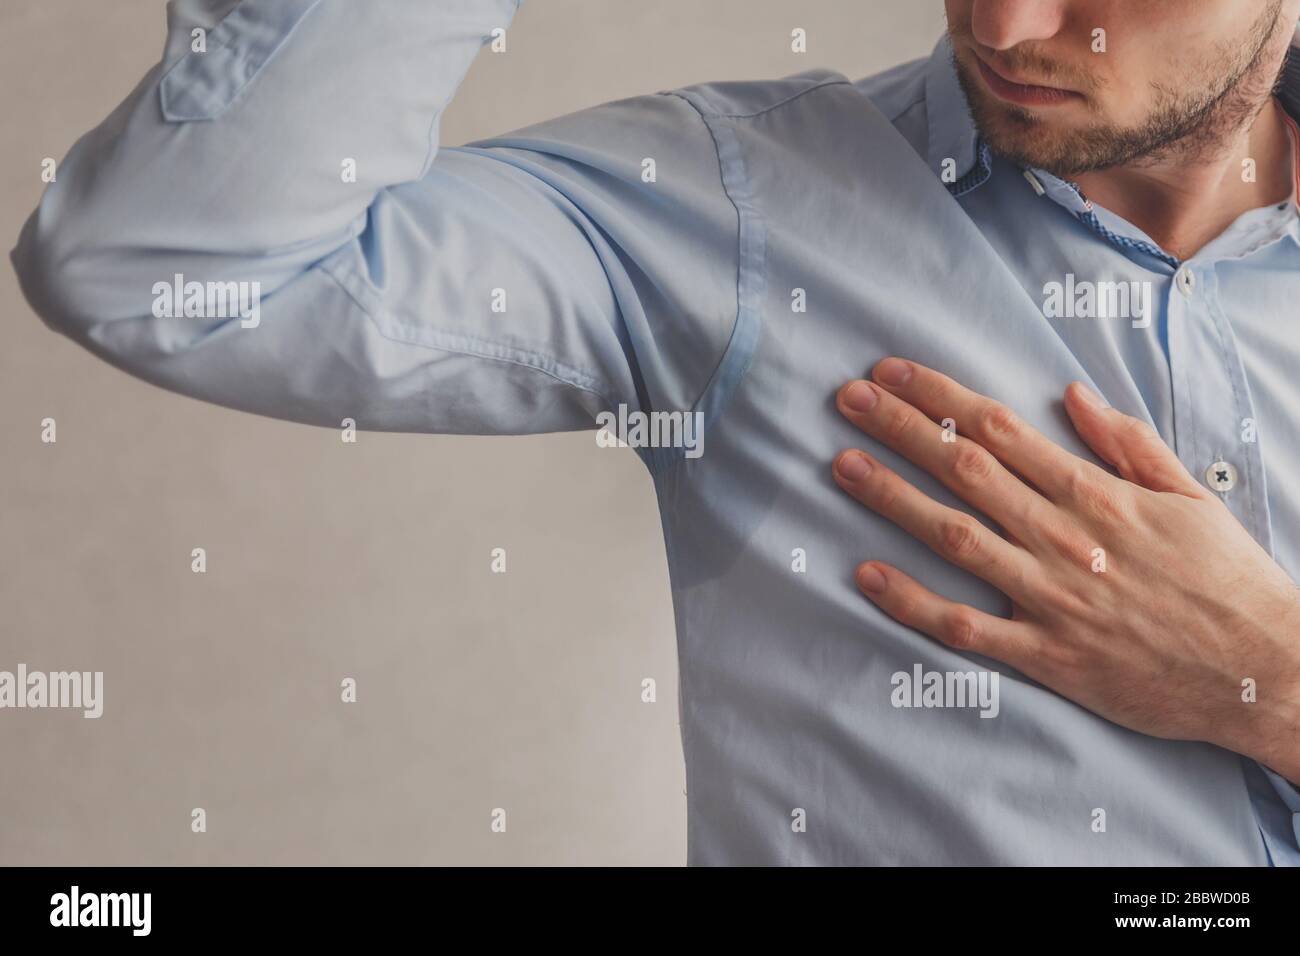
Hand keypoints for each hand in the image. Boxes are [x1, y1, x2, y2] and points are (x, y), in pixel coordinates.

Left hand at [832, 357, 1299, 782]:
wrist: (1264, 673)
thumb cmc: (1228, 579)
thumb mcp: (1190, 496)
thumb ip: (1127, 443)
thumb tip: (1072, 393)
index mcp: (1096, 494)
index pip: (1001, 428)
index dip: (939, 395)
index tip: (892, 371)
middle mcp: (1064, 538)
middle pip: (965, 469)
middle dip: (901, 428)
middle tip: (847, 398)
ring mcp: (1050, 597)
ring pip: (955, 537)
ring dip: (893, 498)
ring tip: (841, 465)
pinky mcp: (1046, 656)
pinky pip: (965, 627)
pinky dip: (913, 602)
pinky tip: (867, 575)